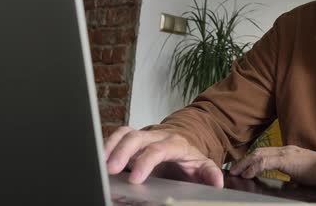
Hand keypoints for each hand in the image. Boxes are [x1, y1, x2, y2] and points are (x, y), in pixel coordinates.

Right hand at [104, 126, 222, 186]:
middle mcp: (156, 135)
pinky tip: (97, 159)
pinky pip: (117, 136)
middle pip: (137, 137)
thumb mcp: (203, 165)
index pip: (158, 149)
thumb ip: (210, 173)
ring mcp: (143, 136)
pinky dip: (106, 145)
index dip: (146, 162)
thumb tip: (217, 182)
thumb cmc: (190, 158)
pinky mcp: (132, 139)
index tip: (135, 179)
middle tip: (110, 169)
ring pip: (124, 133)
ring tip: (99, 163)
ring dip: (110, 146)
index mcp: (174, 143)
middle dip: (122, 151)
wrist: (184, 143)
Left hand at [229, 145, 315, 186]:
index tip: (243, 168)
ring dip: (245, 164)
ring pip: (259, 154)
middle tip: (234, 169)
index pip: (266, 153)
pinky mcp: (287, 160)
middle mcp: (286, 149)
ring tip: (236, 172)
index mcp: (289, 152)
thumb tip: (290, 182)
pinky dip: (254, 167)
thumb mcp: (304, 173)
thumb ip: (294, 174)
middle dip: (245, 160)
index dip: (252, 159)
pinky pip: (265, 162)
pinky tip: (248, 174)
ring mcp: (286, 153)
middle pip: (259, 151)